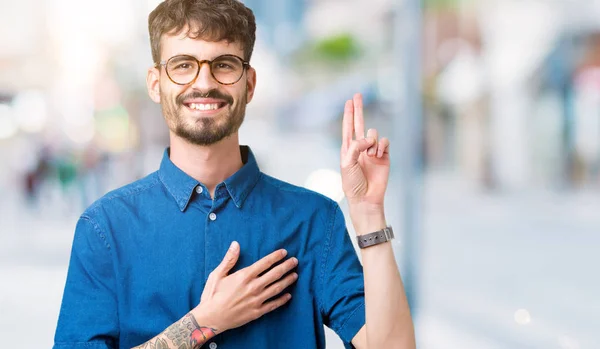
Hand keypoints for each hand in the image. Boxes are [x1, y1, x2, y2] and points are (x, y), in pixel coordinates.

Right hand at [193, 241, 297, 332]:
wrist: (211, 319)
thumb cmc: (212, 295)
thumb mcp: (217, 274)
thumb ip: (229, 259)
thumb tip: (236, 244)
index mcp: (244, 276)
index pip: (265, 263)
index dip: (276, 256)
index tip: (284, 252)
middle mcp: (253, 287)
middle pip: (275, 274)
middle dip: (286, 266)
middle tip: (295, 261)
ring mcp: (256, 300)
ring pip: (277, 288)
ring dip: (288, 281)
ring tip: (295, 275)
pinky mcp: (257, 312)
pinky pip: (273, 305)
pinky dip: (282, 300)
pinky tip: (289, 295)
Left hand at [341, 93, 390, 210]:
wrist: (366, 198)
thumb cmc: (352, 183)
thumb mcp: (346, 163)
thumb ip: (354, 147)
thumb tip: (368, 138)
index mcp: (348, 149)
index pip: (348, 128)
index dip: (348, 114)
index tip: (348, 101)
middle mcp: (360, 148)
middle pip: (360, 124)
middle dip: (358, 109)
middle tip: (357, 95)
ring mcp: (372, 151)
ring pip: (373, 133)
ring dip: (371, 141)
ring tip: (368, 154)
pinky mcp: (384, 156)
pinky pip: (384, 142)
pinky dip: (380, 146)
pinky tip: (377, 155)